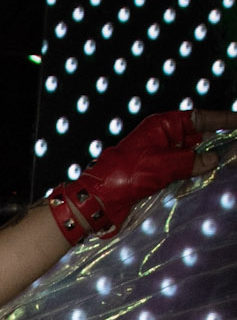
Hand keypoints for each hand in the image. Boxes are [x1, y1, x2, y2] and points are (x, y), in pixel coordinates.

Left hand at [50, 106, 236, 241]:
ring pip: (193, 157)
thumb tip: (213, 159)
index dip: (224, 119)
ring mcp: (161, 157)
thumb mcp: (161, 166)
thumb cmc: (123, 177)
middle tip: (234, 153)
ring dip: (207, 163)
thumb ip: (190, 161)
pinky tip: (206, 180)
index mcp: (163, 125)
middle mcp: (163, 138)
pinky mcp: (157, 176)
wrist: (97, 201)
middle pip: (200, 137)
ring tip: (225, 165)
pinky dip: (194, 177)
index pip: (202, 117)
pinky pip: (183, 173)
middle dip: (218, 144)